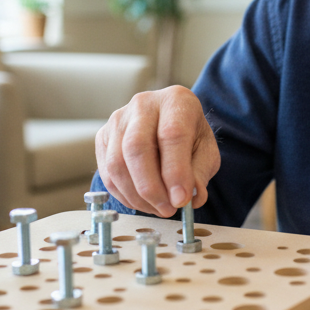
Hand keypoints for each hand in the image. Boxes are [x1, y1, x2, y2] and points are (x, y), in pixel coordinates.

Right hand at [95, 86, 220, 216]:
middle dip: (151, 187)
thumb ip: (200, 172)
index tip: (181, 199)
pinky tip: (143, 202)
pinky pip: (107, 173)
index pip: (171, 134)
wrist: (170, 123)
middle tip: (168, 210)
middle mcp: (143, 104)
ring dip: (137, 195)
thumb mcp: (206, 151)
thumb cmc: (190, 136)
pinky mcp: (103, 137)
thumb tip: (190, 197)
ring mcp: (118, 119)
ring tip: (158, 208)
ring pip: (117, 163)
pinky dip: (124, 195)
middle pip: (137, 147)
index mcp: (175, 100)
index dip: (175, 171)